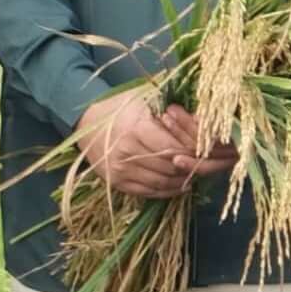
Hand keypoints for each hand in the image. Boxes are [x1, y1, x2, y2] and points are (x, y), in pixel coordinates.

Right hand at [76, 89, 219, 200]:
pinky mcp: (116, 182)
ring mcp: (120, 170)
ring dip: (181, 181)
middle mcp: (126, 152)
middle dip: (190, 167)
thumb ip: (171, 113)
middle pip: (169, 167)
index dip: (191, 152)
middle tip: (204, 164)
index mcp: (135, 129)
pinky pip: (148, 191)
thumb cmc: (119, 107)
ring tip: (194, 174)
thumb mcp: (144, 99)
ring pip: (161, 182)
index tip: (205, 151)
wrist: (86, 122)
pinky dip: (167, 191)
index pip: (173, 149)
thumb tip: (202, 124)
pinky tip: (179, 184)